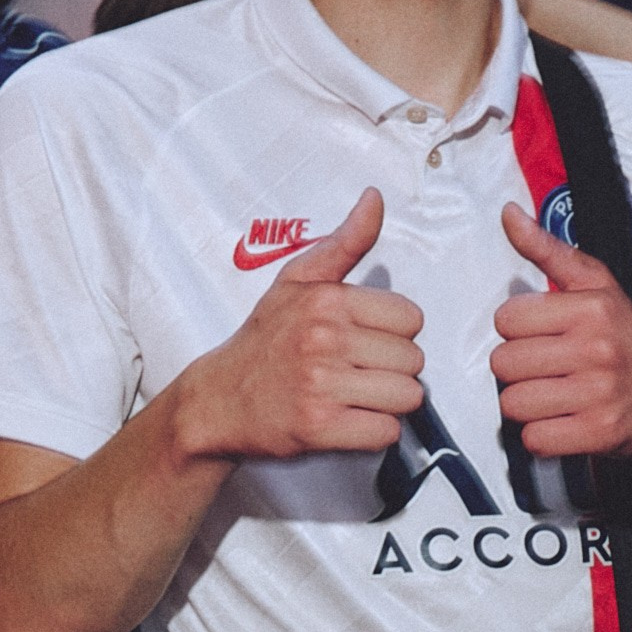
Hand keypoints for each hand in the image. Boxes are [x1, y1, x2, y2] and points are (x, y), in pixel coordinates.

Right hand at [174, 195, 422, 461]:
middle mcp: (324, 339)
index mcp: (326, 300)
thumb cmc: (265, 341)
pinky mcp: (320, 427)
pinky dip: (373, 432)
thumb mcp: (297, 281)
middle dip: (391, 369)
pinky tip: (347, 420)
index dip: (393, 334)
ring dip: (387, 403)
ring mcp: (321, 384)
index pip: (411, 319)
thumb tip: (375, 199)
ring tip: (352, 396)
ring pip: (407, 397)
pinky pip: (387, 432)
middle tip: (354, 372)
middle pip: (414, 360)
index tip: (362, 340)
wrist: (218, 400)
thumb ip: (344, 243)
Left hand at [490, 202, 631, 464]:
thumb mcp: (596, 286)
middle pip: (504, 364)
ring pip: (514, 402)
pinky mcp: (600, 433)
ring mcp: (600, 394)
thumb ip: (547, 250)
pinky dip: (541, 436)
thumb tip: (508, 215)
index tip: (542, 338)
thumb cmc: (627, 340)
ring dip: (526, 405)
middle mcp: (597, 349)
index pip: (506, 320)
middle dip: (518, 371)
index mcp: (591, 309)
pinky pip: (535, 438)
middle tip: (546, 371)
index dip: (518, 332)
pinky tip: (561, 423)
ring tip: (552, 397)